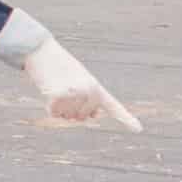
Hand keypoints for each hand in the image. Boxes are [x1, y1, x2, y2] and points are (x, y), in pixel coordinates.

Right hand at [21, 36, 142, 130]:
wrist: (42, 51)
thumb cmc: (60, 68)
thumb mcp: (80, 82)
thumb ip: (90, 99)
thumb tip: (94, 116)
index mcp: (97, 88)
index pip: (113, 106)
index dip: (126, 119)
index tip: (139, 129)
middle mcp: (89, 92)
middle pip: (82, 118)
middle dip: (72, 110)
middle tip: (65, 90)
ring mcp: (76, 94)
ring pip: (67, 118)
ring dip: (60, 108)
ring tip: (58, 88)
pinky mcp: (60, 96)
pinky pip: (55, 114)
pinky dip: (50, 107)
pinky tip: (49, 91)